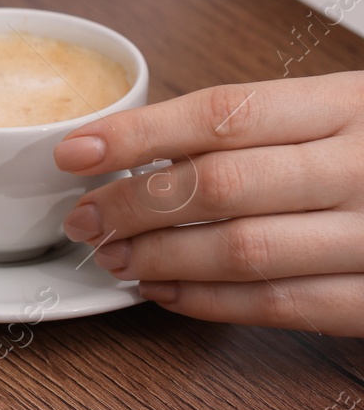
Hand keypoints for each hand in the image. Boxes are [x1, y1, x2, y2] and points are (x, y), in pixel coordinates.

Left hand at [55, 73, 363, 334]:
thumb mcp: (346, 109)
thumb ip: (262, 126)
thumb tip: (141, 145)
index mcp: (350, 103)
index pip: (222, 113)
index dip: (137, 134)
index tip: (74, 150)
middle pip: (221, 185)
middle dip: (134, 205)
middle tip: (84, 217)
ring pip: (245, 251)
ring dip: (161, 261)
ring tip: (114, 259)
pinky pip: (286, 306)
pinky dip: (213, 304)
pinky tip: (167, 294)